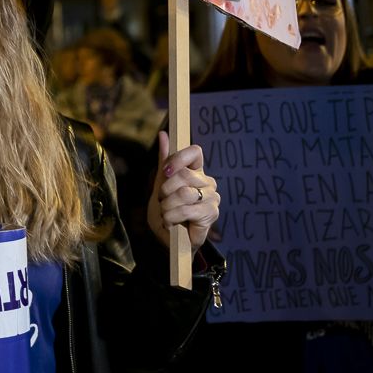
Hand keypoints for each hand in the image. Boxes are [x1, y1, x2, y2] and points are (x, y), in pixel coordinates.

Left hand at [148, 130, 219, 250]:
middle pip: (183, 174)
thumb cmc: (166, 211)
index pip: (195, 152)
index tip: (165, 171)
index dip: (178, 158)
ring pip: (183, 192)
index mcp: (196, 172)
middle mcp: (207, 182)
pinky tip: (171, 223)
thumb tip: (163, 134)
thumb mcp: (160, 184)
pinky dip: (171, 217)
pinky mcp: (211, 213)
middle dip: (164, 190)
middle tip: (163, 202)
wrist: (168, 238)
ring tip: (166, 214)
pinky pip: (186, 209)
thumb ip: (164, 161)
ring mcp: (212, 197)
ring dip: (166, 206)